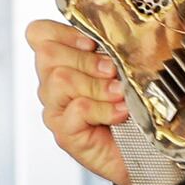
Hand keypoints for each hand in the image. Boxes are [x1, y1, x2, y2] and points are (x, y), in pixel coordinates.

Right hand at [24, 20, 144, 184]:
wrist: (145, 153)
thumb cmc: (133, 108)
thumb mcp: (123, 69)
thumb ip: (113, 50)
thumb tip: (121, 35)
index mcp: (62, 62)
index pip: (39, 33)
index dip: (63, 32)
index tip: (92, 43)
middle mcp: (52, 84)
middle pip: (47, 53)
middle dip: (86, 59)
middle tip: (113, 72)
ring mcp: (55, 110)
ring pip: (60, 78)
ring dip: (97, 84)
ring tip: (120, 94)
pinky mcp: (65, 133)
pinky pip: (78, 107)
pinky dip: (104, 108)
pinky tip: (120, 113)